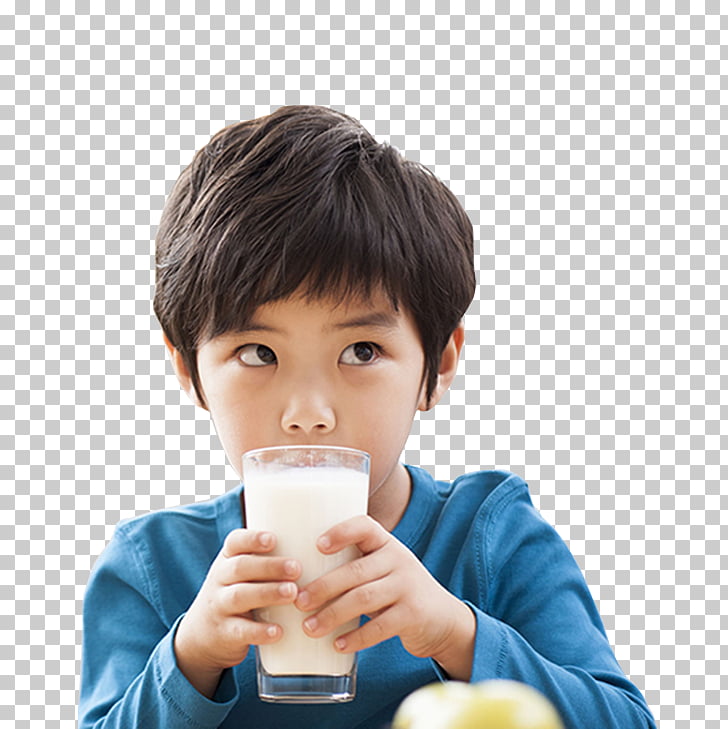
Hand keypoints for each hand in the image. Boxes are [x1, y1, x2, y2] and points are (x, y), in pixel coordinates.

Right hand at [173, 529, 300, 697]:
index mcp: (227, 560)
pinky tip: (278, 631)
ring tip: (292, 593)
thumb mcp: (240, 575)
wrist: (201, 637)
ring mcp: (219, 607)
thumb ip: (266, 561)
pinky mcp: (224, 634)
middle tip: (296, 568)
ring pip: (240, 596)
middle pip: (240, 567)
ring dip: (268, 593)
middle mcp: (219, 580)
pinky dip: (259, 631)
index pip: (234, 542)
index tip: (273, 539)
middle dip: (269, 566)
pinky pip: (240, 631)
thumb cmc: (235, 595)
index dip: (252, 539)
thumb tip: (316, 546)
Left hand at [294, 515, 475, 679]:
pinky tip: (337, 645)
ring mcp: (408, 586)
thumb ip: (354, 567)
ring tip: (309, 627)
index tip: (317, 545)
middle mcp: (399, 559)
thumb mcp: (383, 569)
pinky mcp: (413, 615)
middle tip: (298, 601)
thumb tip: (298, 578)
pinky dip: (356, 637)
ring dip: (333, 614)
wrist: (443, 618)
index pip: (364, 526)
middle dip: (324, 586)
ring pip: (364, 598)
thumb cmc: (397, 591)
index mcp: (386, 543)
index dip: (341, 532)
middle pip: (356, 570)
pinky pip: (380, 627)